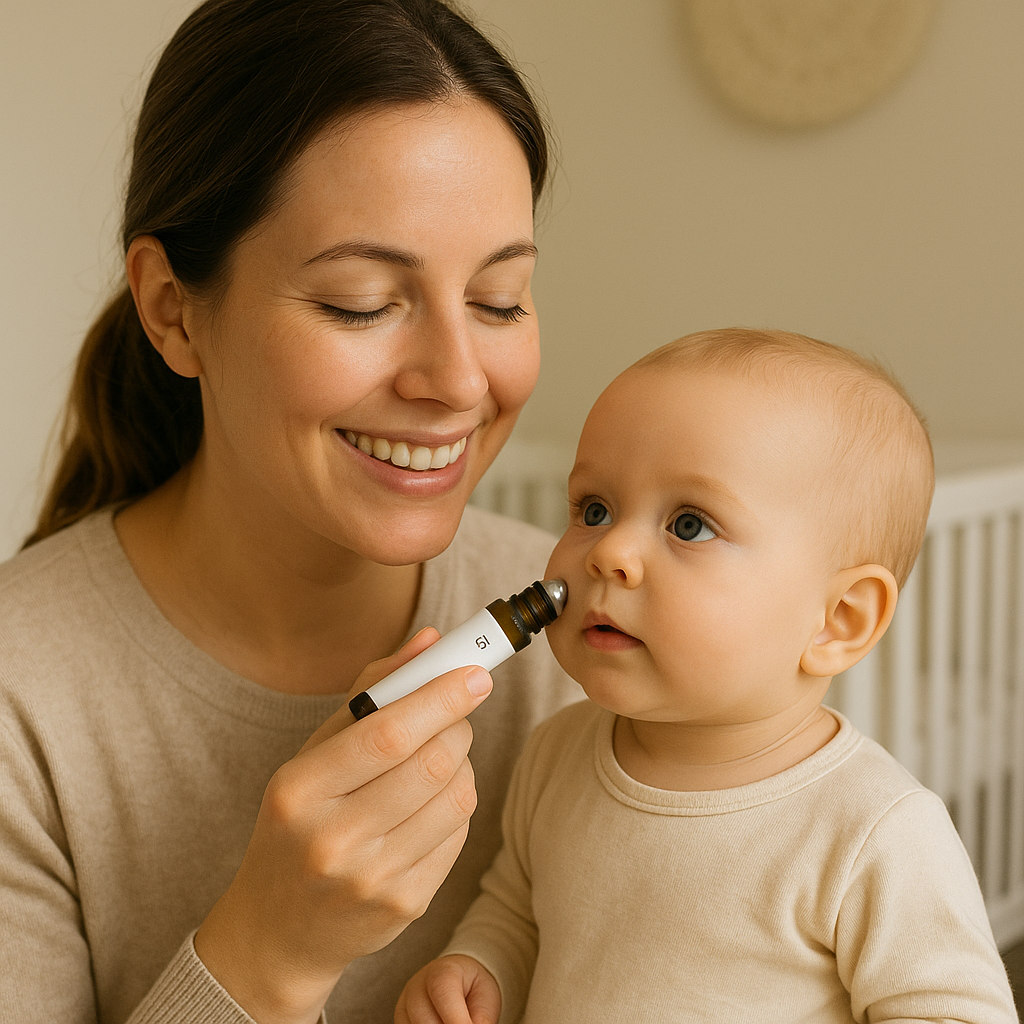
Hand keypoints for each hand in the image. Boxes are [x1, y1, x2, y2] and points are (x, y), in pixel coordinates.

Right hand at [193, 629, 492, 1023]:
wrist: (279, 929)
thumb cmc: (300, 822)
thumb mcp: (312, 756)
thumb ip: (371, 692)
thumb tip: (431, 641)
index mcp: (298, 791)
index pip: (387, 734)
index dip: (441, 697)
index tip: (475, 672)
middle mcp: (332, 840)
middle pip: (432, 763)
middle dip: (458, 723)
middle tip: (457, 710)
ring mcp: (371, 879)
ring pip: (457, 795)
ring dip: (463, 762)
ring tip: (438, 758)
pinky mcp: (405, 905)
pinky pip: (460, 833)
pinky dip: (457, 803)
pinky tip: (431, 802)